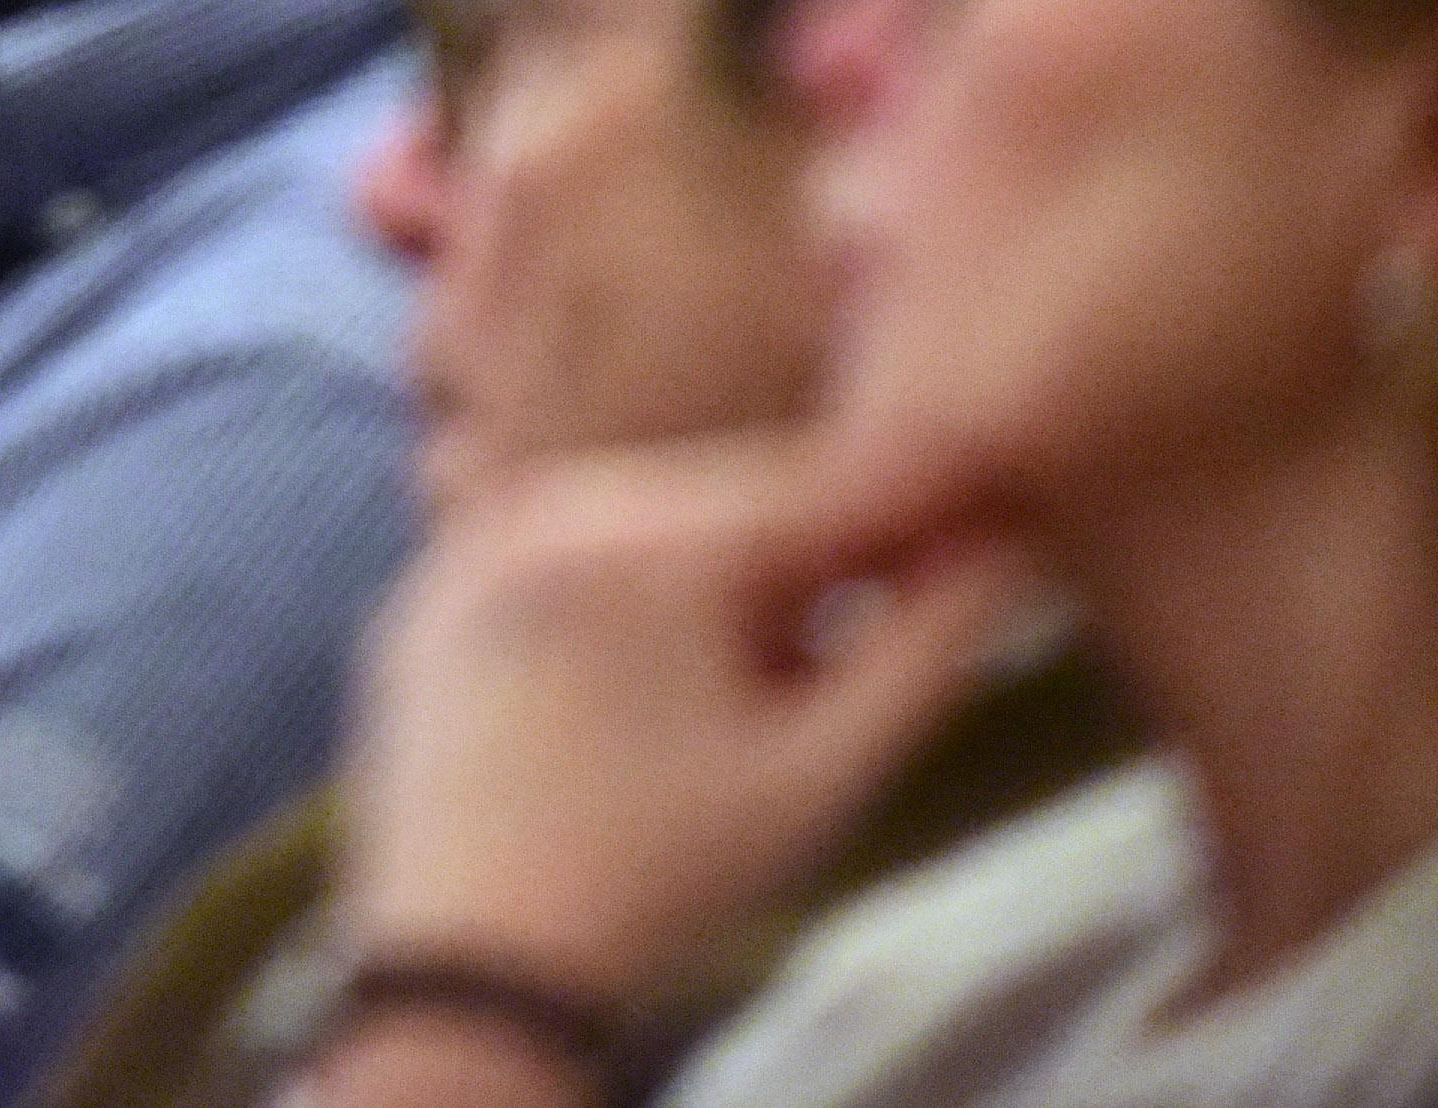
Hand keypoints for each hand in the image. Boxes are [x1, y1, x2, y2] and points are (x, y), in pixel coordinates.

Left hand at [336, 432, 1039, 1006]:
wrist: (473, 955)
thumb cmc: (669, 875)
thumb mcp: (828, 770)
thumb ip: (931, 644)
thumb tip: (1003, 538)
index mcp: (659, 543)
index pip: (833, 482)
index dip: (918, 516)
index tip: (973, 551)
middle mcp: (555, 502)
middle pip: (741, 490)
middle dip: (804, 558)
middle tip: (813, 671)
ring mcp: (479, 530)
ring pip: (656, 510)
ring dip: (717, 570)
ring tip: (720, 697)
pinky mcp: (434, 571)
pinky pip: (567, 543)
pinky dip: (624, 585)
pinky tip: (633, 693)